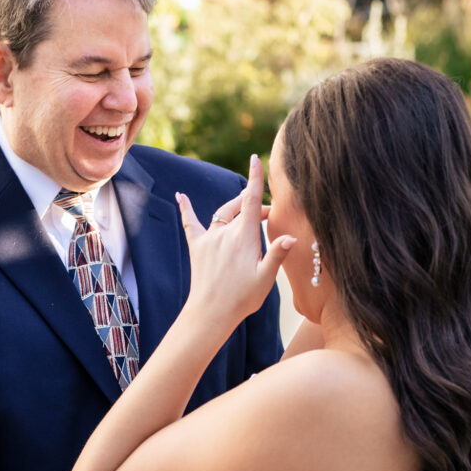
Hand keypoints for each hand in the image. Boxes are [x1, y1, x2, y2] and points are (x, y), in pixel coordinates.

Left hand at [176, 154, 295, 325]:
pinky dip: (186, 208)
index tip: (257, 158)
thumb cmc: (242, 298)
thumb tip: (291, 237)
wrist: (211, 312)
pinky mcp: (197, 247)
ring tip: (247, 210)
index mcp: (244, 237)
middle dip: (254, 204)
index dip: (255, 178)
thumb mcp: (265, 278)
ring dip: (235, 207)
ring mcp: (209, 238)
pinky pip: (191, 223)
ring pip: (222, 213)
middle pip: (240, 207)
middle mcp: (225, 232)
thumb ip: (277, 255)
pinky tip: (179, 195)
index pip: (251, 200)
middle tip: (268, 214)